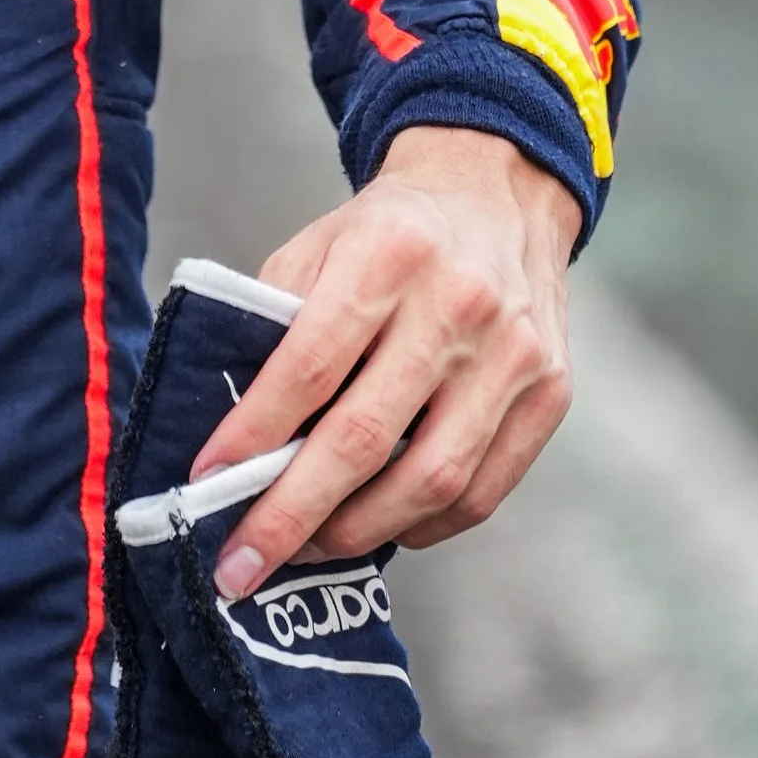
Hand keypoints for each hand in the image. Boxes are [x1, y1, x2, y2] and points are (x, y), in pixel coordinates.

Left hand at [188, 126, 578, 595]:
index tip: (206, 479)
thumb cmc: (390, 230)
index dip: (255, 431)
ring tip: (304, 549)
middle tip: (241, 564)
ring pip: (430, 480)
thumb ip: (278, 321)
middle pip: (366, 435)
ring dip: (356, 531)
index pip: (311, 363)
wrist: (499, 192)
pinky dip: (423, 525)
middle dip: (294, 513)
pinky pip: (482, 491)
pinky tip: (379, 527)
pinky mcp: (550, 395)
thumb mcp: (321, 242)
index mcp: (388, 252)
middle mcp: (459, 304)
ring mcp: (514, 355)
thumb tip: (235, 432)